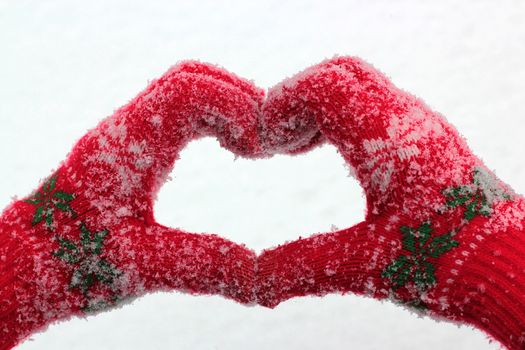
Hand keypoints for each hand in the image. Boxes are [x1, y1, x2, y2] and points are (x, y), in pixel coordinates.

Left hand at [0, 61, 263, 348]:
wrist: (29, 261)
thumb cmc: (70, 264)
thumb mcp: (139, 267)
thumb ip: (203, 265)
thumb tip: (265, 278)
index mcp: (127, 145)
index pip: (187, 91)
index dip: (234, 107)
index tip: (256, 148)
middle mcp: (128, 126)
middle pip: (192, 78)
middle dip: (239, 99)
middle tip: (268, 140)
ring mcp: (131, 130)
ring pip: (186, 88)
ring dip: (228, 103)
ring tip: (255, 142)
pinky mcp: (135, 142)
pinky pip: (179, 107)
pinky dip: (213, 114)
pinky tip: (229, 144)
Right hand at [257, 56, 524, 348]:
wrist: (514, 267)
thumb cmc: (447, 264)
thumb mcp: (365, 266)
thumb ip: (302, 266)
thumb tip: (254, 280)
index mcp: (387, 140)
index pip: (321, 87)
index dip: (280, 107)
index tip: (263, 144)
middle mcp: (406, 118)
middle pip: (338, 74)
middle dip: (296, 100)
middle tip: (277, 143)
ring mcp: (419, 123)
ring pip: (358, 84)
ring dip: (319, 107)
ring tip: (297, 148)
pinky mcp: (425, 135)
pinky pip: (374, 102)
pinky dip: (342, 115)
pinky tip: (331, 152)